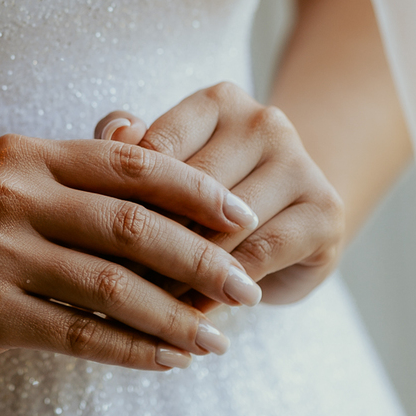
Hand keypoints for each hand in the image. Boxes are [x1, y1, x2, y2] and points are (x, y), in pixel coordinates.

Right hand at [0, 134, 262, 371]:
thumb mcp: (9, 177)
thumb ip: (77, 173)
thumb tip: (165, 170)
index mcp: (31, 153)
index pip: (134, 164)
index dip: (196, 191)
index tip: (243, 217)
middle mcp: (15, 194)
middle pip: (132, 225)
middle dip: (201, 257)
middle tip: (247, 285)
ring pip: (112, 286)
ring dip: (174, 315)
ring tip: (217, 337)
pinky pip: (77, 335)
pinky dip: (130, 350)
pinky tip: (165, 361)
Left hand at [94, 83, 344, 305]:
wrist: (292, 208)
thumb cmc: (212, 186)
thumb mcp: (174, 161)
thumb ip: (133, 145)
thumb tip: (112, 134)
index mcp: (220, 100)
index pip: (159, 148)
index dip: (122, 201)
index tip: (91, 242)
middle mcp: (265, 121)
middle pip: (193, 190)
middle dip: (151, 243)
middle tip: (111, 288)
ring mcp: (300, 164)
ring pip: (225, 228)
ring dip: (183, 274)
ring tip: (146, 309)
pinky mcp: (324, 211)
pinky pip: (260, 257)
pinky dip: (221, 291)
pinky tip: (194, 315)